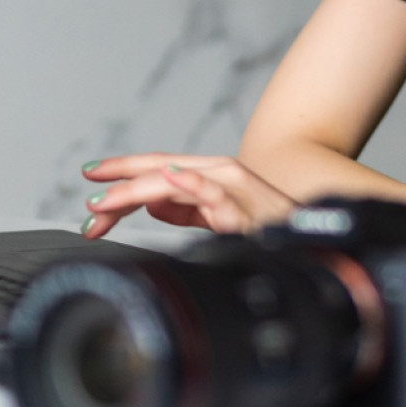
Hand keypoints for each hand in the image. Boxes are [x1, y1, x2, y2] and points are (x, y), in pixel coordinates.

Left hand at [78, 154, 298, 238]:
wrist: (316, 240)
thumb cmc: (268, 226)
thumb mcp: (217, 215)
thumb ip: (185, 209)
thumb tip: (151, 204)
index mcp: (210, 175)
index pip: (158, 167)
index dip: (123, 171)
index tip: (90, 177)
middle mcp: (219, 172)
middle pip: (159, 170)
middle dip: (119, 183)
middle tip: (89, 202)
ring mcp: (234, 188)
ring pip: (176, 180)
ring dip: (137, 189)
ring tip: (108, 201)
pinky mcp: (248, 210)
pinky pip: (217, 196)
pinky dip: (192, 186)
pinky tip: (169, 182)